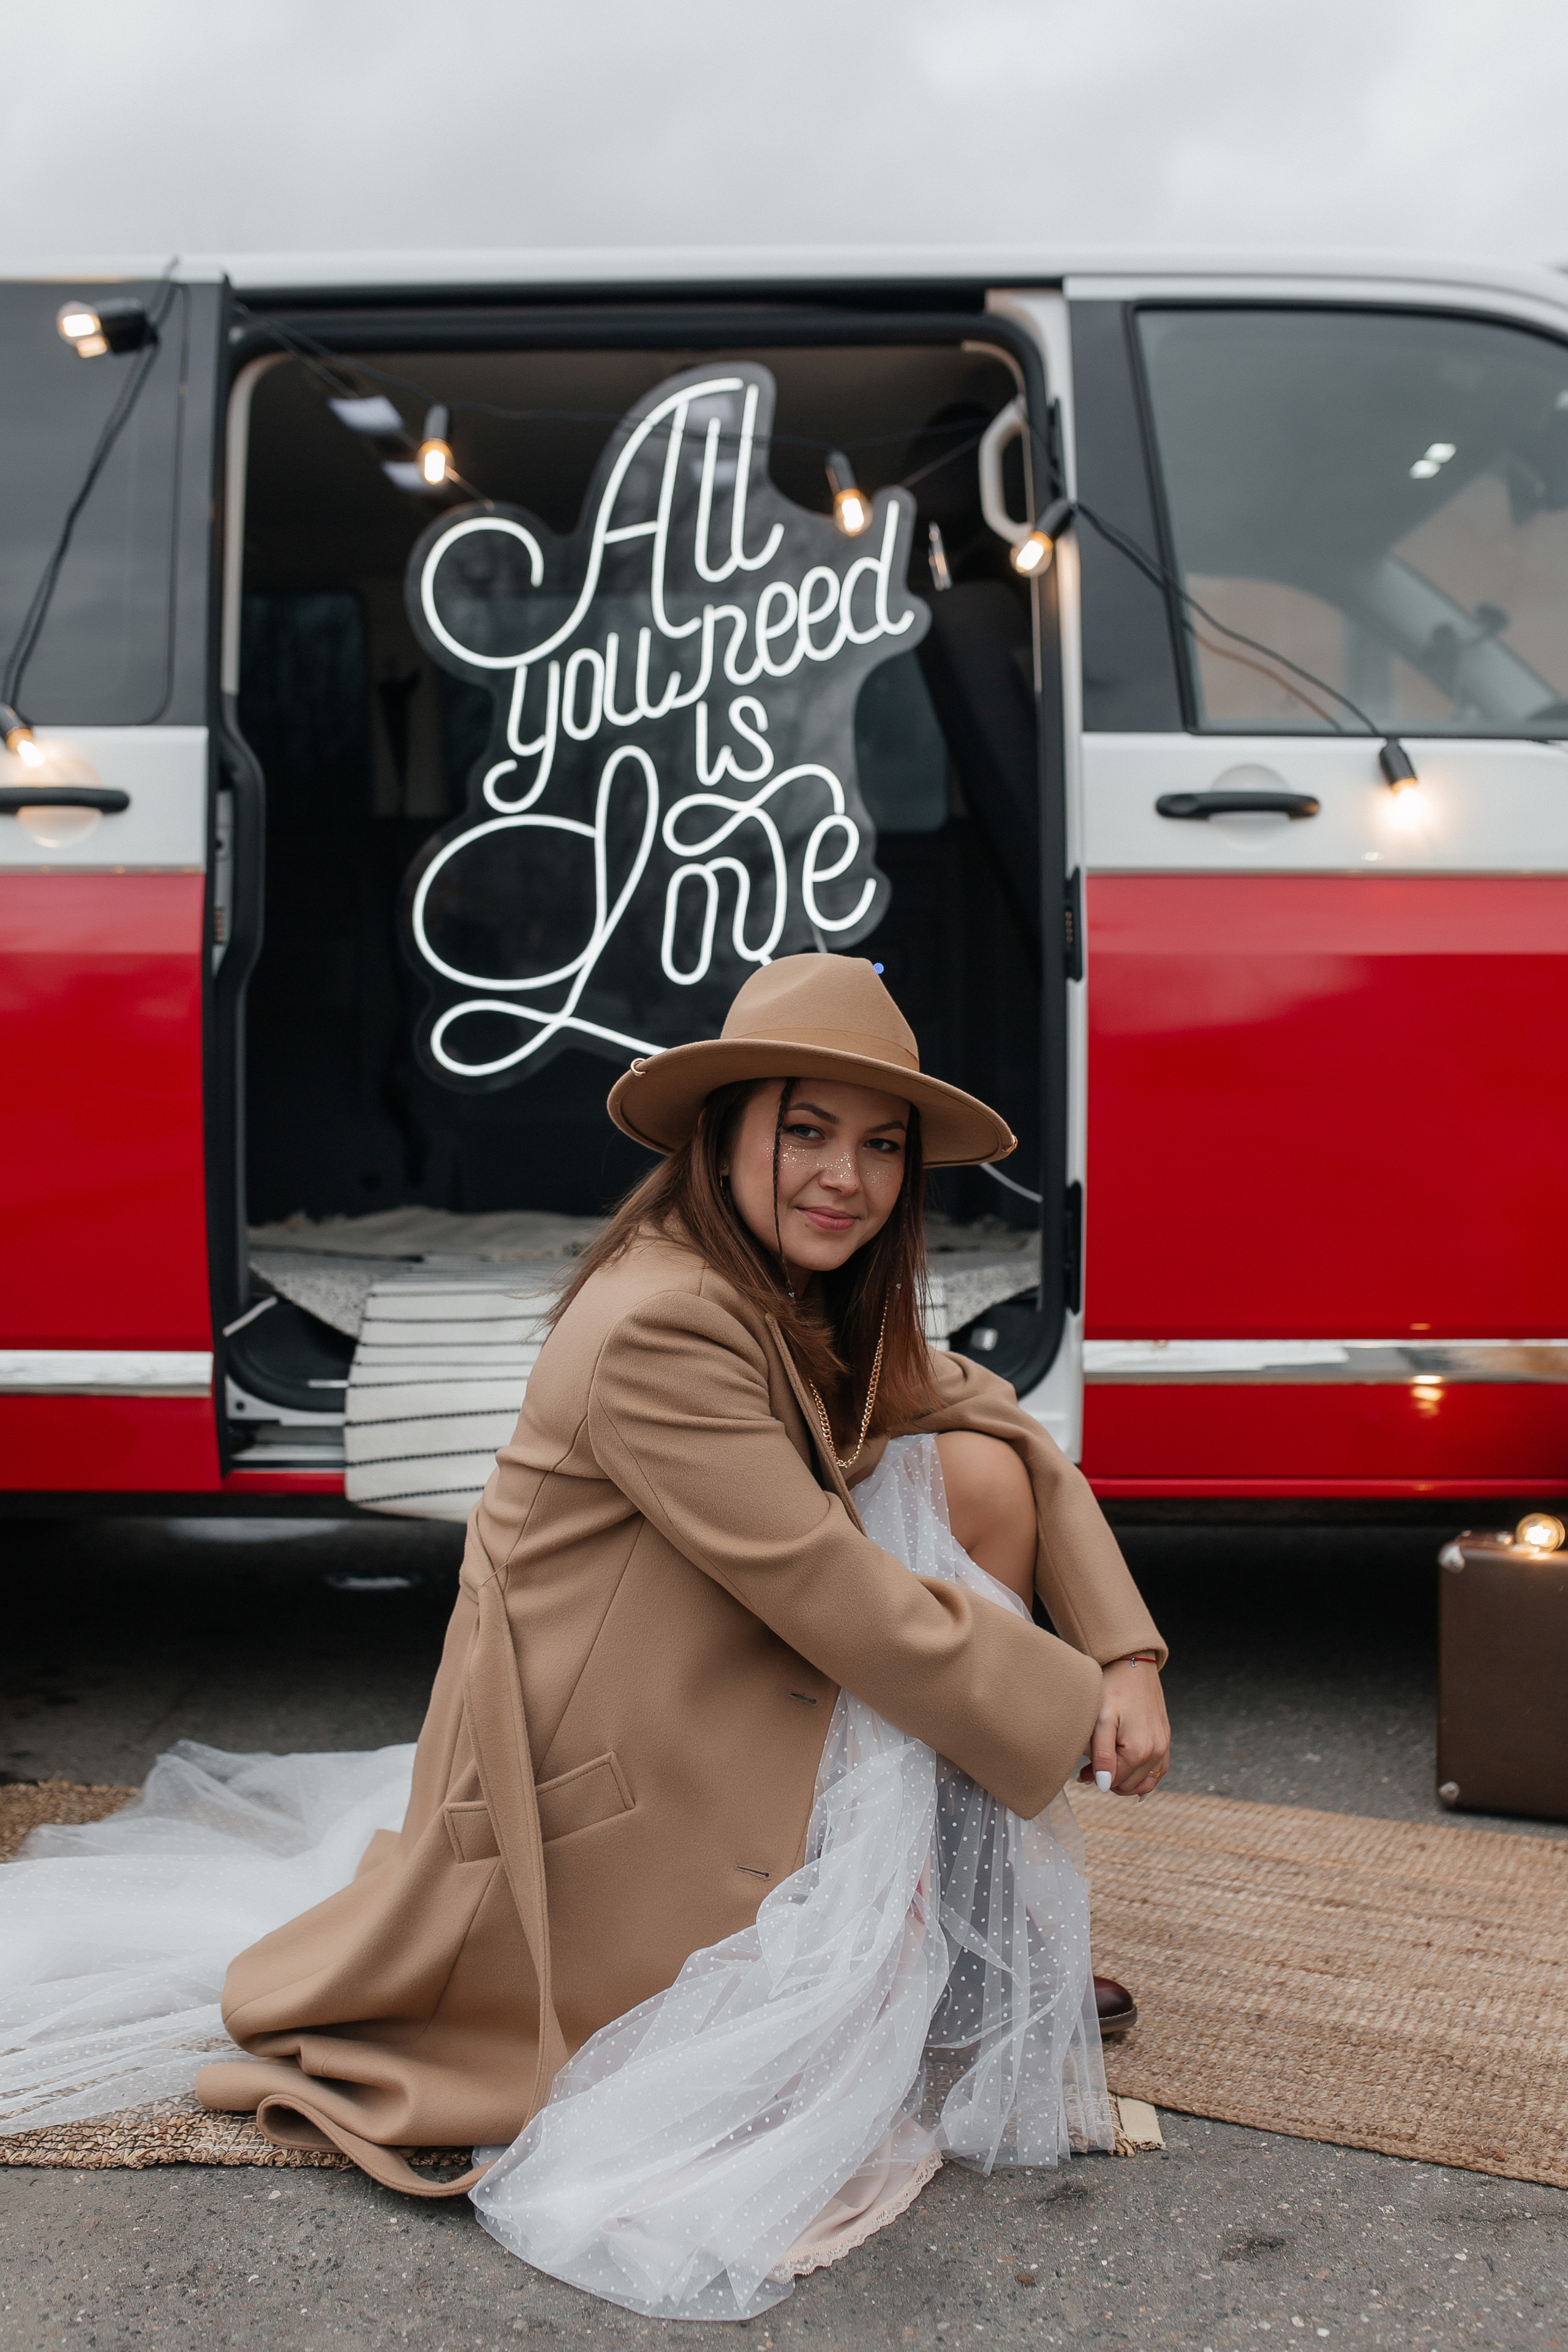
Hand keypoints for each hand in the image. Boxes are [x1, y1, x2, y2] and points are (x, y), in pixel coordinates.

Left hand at [1077, 1659, 1169, 1797]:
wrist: (1133, 1665)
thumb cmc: (1113, 1689)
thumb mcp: (1100, 1721)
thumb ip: (1102, 1755)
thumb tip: (1104, 1785)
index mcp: (1139, 1750)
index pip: (1114, 1781)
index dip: (1095, 1778)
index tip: (1082, 1770)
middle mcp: (1156, 1751)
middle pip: (1129, 1785)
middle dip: (1109, 1779)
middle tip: (1090, 1766)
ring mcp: (1164, 1746)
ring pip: (1145, 1782)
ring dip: (1126, 1780)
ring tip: (1108, 1766)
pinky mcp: (1166, 1740)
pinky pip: (1158, 1771)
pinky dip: (1144, 1776)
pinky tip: (1129, 1770)